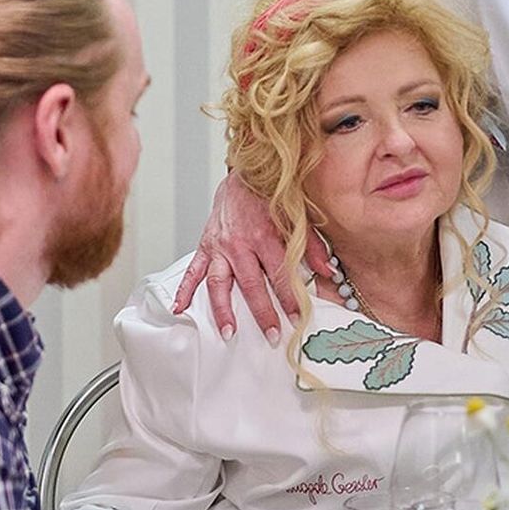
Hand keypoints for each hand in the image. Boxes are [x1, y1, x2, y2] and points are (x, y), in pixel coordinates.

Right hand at [169, 172, 332, 341]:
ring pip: (219, 283)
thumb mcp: (298, 216)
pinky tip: (180, 308)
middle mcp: (240, 243)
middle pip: (251, 285)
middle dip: (262, 313)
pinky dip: (184, 290)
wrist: (244, 174)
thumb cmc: (271, 195)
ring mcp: (219, 246)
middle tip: (272, 335)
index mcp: (265, 235)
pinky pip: (192, 270)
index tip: (297, 318)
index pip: (279, 274)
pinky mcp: (205, 245)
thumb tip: (328, 271)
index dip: (290, 299)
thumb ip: (313, 246)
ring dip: (223, 310)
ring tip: (228, 332)